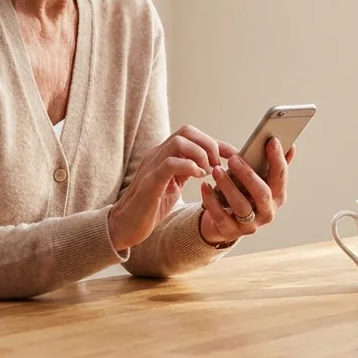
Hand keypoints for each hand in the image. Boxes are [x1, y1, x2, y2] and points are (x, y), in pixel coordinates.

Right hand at [109, 125, 236, 250]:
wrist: (124, 226)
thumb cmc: (149, 208)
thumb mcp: (173, 185)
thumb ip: (187, 172)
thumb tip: (210, 166)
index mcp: (164, 154)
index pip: (192, 135)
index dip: (216, 142)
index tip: (233, 155)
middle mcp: (157, 154)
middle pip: (187, 131)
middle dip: (209, 145)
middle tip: (218, 166)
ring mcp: (152, 165)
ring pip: (179, 142)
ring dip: (201, 155)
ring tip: (207, 172)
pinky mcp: (150, 181)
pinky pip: (170, 163)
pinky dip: (189, 166)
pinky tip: (198, 177)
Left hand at [199, 138, 296, 245]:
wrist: (224, 223)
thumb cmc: (244, 194)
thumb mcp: (259, 180)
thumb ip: (272, 165)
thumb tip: (289, 145)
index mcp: (277, 197)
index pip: (280, 177)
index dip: (277, 159)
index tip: (271, 141)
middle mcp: (267, 212)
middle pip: (262, 194)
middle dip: (248, 175)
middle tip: (233, 159)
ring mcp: (250, 225)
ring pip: (241, 206)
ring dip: (228, 186)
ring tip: (216, 170)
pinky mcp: (230, 231)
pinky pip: (220, 216)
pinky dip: (211, 200)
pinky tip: (205, 186)